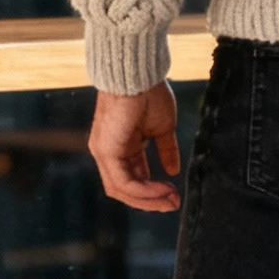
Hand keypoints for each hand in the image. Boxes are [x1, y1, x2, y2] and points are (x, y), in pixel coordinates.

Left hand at [89, 83, 180, 212]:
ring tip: (171, 199)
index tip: (173, 194)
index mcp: (120, 146)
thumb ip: (166, 150)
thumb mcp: (162, 128)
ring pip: (122, 190)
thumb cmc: (149, 94)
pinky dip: (144, 190)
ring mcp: (104, 153)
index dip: (152, 191)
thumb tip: (173, 170)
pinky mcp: (106, 152)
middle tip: (174, 203)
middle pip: (125, 189)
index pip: (132, 179)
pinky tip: (163, 190)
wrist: (139, 75)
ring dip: (149, 199)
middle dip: (151, 200)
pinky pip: (124, 182)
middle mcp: (107, 152)